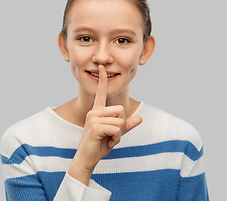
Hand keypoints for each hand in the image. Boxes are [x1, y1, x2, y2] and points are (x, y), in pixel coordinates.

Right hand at [68, 65, 141, 184]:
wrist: (87, 159)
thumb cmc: (99, 146)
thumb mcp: (115, 134)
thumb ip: (126, 126)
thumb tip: (140, 118)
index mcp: (97, 111)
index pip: (101, 93)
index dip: (103, 80)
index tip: (102, 67)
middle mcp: (94, 112)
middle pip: (121, 110)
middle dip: (122, 125)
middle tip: (111, 135)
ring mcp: (93, 119)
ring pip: (120, 121)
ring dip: (119, 134)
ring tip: (108, 140)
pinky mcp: (95, 127)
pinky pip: (116, 129)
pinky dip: (116, 139)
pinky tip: (106, 143)